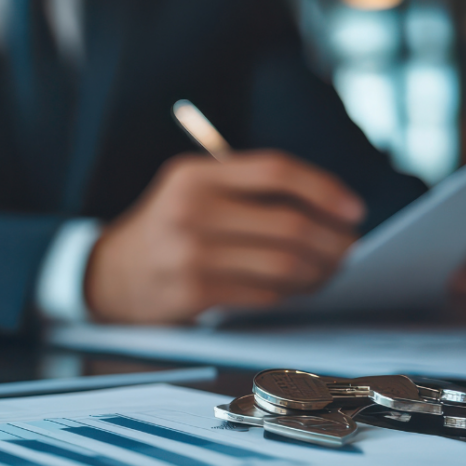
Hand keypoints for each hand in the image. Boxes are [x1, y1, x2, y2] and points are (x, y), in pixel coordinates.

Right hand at [84, 150, 365, 324]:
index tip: (354, 209)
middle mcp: (189, 210)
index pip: (275, 171)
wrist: (110, 274)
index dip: (323, 188)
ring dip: (319, 270)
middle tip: (350, 247)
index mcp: (193, 175)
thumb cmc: (168, 228)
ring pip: (283, 264)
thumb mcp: (192, 191)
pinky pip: (264, 294)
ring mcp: (189, 254)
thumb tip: (331, 210)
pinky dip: (291, 293)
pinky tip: (297, 288)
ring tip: (329, 269)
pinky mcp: (193, 293)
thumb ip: (249, 189)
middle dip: (333, 239)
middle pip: (288, 223)